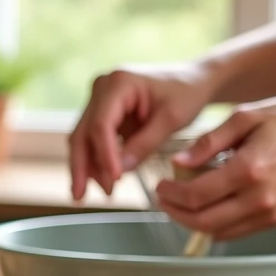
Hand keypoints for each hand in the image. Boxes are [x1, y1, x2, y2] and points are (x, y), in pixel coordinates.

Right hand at [68, 64, 215, 198]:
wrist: (194, 80)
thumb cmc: (187, 92)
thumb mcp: (172, 119)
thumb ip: (145, 144)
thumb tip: (120, 171)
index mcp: (119, 83)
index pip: (102, 124)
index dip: (105, 155)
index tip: (115, 179)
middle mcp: (102, 88)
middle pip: (83, 132)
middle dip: (82, 166)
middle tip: (81, 196)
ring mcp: (100, 99)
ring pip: (84, 138)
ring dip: (90, 166)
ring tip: (106, 191)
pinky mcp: (105, 111)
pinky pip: (95, 139)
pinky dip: (99, 159)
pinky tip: (106, 180)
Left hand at [155, 97, 275, 239]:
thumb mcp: (245, 117)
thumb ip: (208, 141)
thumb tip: (179, 162)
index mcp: (249, 169)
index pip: (195, 195)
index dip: (170, 193)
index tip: (160, 184)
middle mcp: (259, 197)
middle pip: (202, 221)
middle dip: (174, 212)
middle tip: (163, 197)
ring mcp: (269, 212)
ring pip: (217, 232)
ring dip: (191, 222)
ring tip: (179, 202)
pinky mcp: (275, 219)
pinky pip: (234, 232)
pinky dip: (213, 224)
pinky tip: (205, 206)